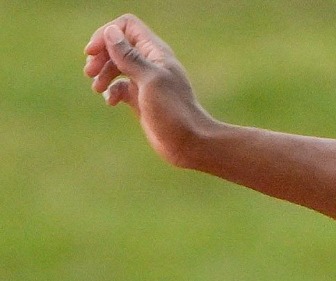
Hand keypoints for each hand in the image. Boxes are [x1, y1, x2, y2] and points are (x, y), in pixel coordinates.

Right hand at [85, 15, 210, 166]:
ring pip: (116, 66)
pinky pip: (120, 87)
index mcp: (155, 53)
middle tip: (90, 71)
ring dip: (102, 73)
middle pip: (117, 45)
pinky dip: (111, 91)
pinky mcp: (141, 99)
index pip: (127, 26)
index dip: (106, 34)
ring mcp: (145, 81)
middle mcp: (150, 63)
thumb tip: (110, 32)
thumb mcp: (149, 80)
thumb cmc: (174, 111)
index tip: (93, 52)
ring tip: (97, 88)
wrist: (190, 143)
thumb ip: (130, 57)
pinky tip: (111, 102)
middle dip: (101, 55)